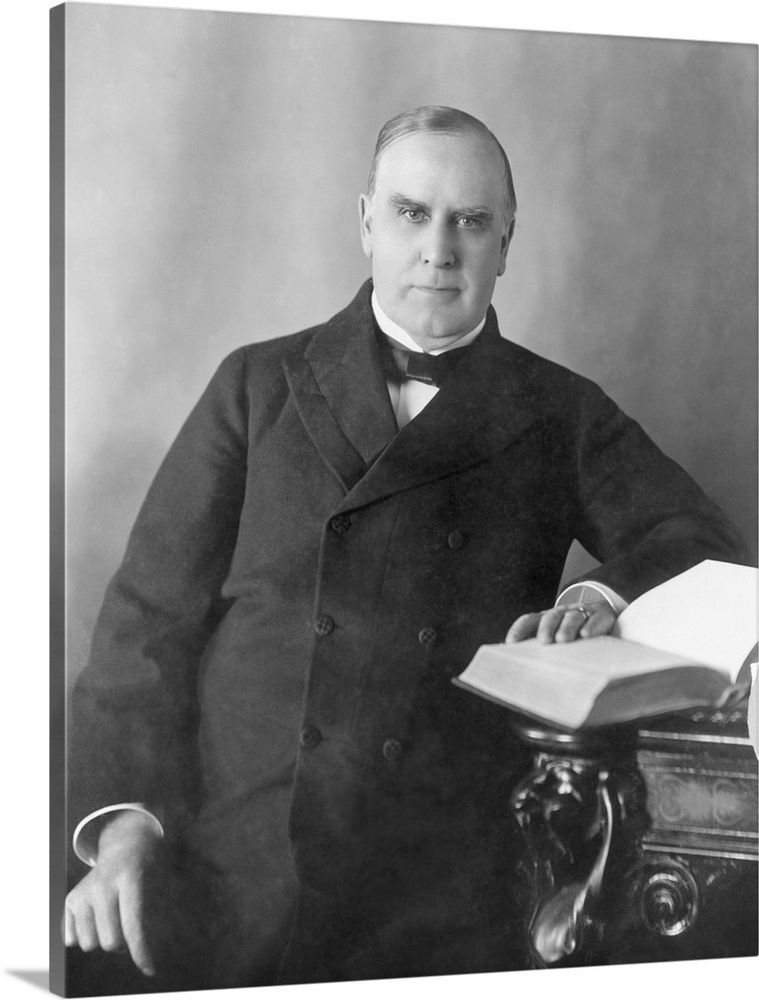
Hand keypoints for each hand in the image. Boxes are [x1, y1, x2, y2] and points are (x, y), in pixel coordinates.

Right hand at [64, 810, 161, 976]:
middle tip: (129, 931)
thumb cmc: (148, 870)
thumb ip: (159, 915)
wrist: (126, 844)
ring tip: (114, 922)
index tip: (150, 970)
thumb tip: (152, 960)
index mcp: (130, 879)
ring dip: (103, 941)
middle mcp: (103, 885)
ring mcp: (84, 891)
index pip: (133, 925)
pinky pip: (71, 940)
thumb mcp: (161, 881)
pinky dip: (85, 937)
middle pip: (110, 942)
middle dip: (123, 946)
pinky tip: (96, 920)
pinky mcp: (71, 899)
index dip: (141, 952)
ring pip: (89, 944)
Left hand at [505, 600, 617, 644]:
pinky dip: (591, 626)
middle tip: (544, 640)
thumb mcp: (555, 636)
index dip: (519, 629)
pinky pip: (595, 618)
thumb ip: (539, 646)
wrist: (602, 613)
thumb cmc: (572, 632)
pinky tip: (587, 635)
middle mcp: (561, 613)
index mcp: (546, 619)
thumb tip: (518, 665)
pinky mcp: (601, 615)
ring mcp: (581, 612)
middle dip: (546, 628)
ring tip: (563, 640)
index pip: (529, 620)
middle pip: (551, 617)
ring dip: (567, 627)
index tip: (511, 643)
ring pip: (572, 616)